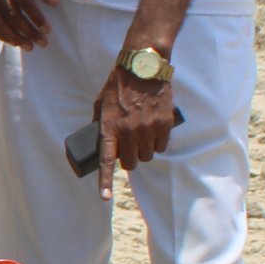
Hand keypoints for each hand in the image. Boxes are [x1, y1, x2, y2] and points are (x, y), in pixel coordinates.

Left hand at [91, 61, 175, 196]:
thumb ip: (100, 122)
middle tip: (129, 147)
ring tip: (142, 135)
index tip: (104, 197)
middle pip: (132, 163)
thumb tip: (100, 139)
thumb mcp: (102, 103)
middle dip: (130, 159)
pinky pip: (161, 146)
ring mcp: (148, 129)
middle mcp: (129, 132)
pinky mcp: (164, 124)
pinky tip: (154, 130)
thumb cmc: (119, 84)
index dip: (105, 181)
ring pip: (148, 156)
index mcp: (110, 127)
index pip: (107, 161)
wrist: (143, 66)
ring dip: (144, 151)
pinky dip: (158, 143)